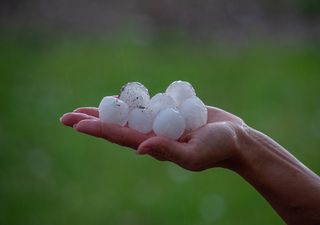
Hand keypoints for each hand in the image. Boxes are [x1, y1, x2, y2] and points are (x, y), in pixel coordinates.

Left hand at [60, 106, 244, 170]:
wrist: (235, 139)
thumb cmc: (217, 149)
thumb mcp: (194, 154)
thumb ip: (168, 151)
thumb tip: (139, 149)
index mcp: (154, 144)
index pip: (119, 136)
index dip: (97, 129)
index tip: (75, 123)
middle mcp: (152, 133)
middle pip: (117, 124)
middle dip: (93, 119)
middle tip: (68, 115)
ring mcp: (161, 122)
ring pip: (129, 114)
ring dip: (109, 109)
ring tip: (88, 107)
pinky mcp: (170, 111)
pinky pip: (148, 104)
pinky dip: (132, 101)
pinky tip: (119, 98)